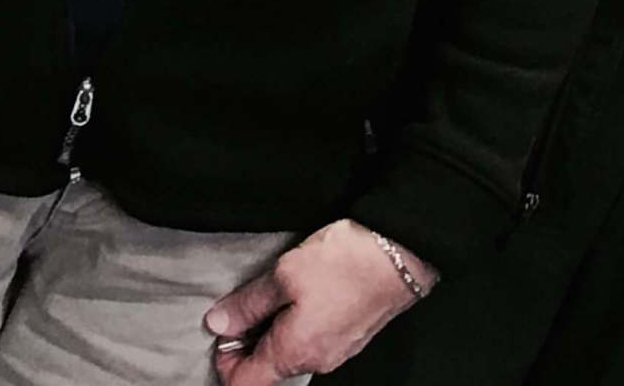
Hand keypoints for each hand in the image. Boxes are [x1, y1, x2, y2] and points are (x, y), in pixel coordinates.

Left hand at [206, 218, 434, 383]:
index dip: (225, 360)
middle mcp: (317, 362)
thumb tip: (218, 324)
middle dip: (253, 341)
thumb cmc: (344, 263)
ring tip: (282, 289)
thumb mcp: (285, 274)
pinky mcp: (355, 334)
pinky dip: (303, 323)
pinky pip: (317, 340)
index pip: (243, 384)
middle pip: (269, 370)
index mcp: (294, 354)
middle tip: (253, 299)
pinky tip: (309, 290)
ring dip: (279, 329)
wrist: (405, 250)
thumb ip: (248, 304)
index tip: (228, 325)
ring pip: (294, 353)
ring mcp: (340, 351)